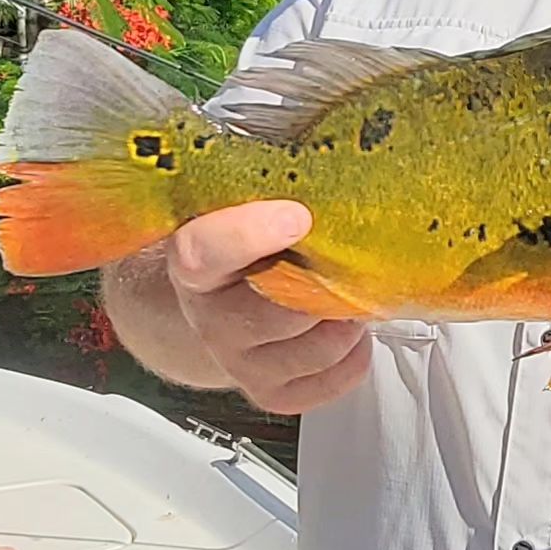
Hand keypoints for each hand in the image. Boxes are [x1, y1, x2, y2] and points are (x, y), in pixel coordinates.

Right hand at [167, 201, 371, 414]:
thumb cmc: (247, 241)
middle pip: (276, 311)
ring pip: (312, 349)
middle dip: (326, 285)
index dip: (251, 234)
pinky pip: (326, 383)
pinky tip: (347, 328)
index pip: (204, 252)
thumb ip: (277, 186)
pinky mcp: (268, 392)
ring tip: (353, 292)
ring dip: (347, 321)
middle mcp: (210, 317)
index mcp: (197, 259)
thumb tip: (334, 157)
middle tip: (351, 257)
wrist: (218, 298)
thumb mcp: (248, 204)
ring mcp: (238, 360)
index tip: (297, 216)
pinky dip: (353, 357)